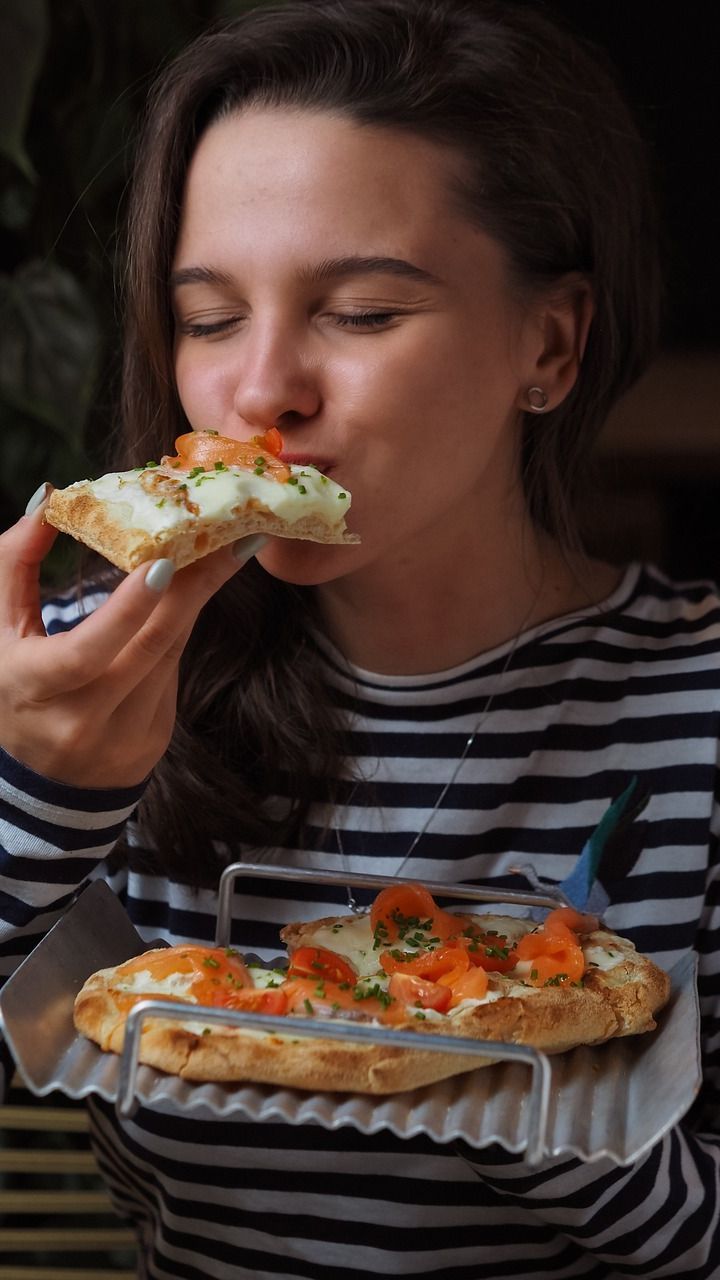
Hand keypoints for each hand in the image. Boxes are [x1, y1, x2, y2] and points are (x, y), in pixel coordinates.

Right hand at [0, 486, 264, 788]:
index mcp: (36, 689)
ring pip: (170, 652)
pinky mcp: (155, 739)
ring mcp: (125, 736)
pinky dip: (179, 628)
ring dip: (197, 598)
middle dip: (193, 586)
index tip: (164, 562)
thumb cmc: (15, 688)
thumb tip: (48, 499)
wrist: (41, 782)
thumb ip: (13, 564)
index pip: (87, 652)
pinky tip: (192, 595)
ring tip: (225, 551)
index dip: (128, 608)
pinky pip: (173, 671)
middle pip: (151, 645)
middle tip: (227, 538)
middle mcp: (83, 720)